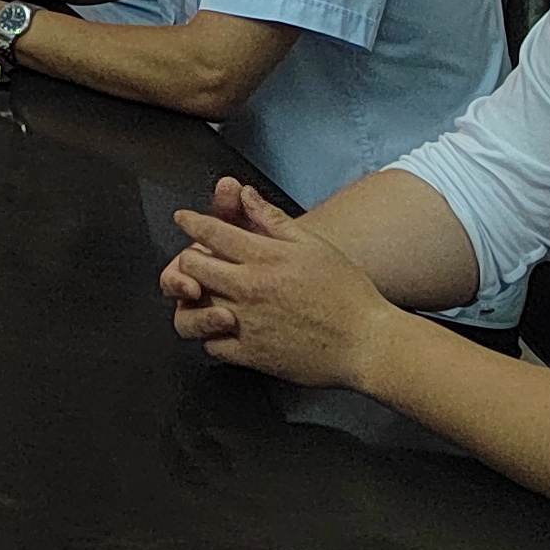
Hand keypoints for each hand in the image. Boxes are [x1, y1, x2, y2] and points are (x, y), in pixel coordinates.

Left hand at [161, 177, 393, 387]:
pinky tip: (221, 326)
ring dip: (194, 297)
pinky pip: (212, 344)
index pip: (211, 233)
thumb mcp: (312, 245)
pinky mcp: (252, 354)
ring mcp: (247, 323)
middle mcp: (249, 288)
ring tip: (203, 293)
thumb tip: (246, 195)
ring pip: (195, 306)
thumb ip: (273, 219)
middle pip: (193, 267)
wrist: (365, 343)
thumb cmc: (346, 292)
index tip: (184, 218)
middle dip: (189, 258)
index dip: (192, 222)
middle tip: (195, 258)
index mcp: (264, 258)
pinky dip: (211, 334)